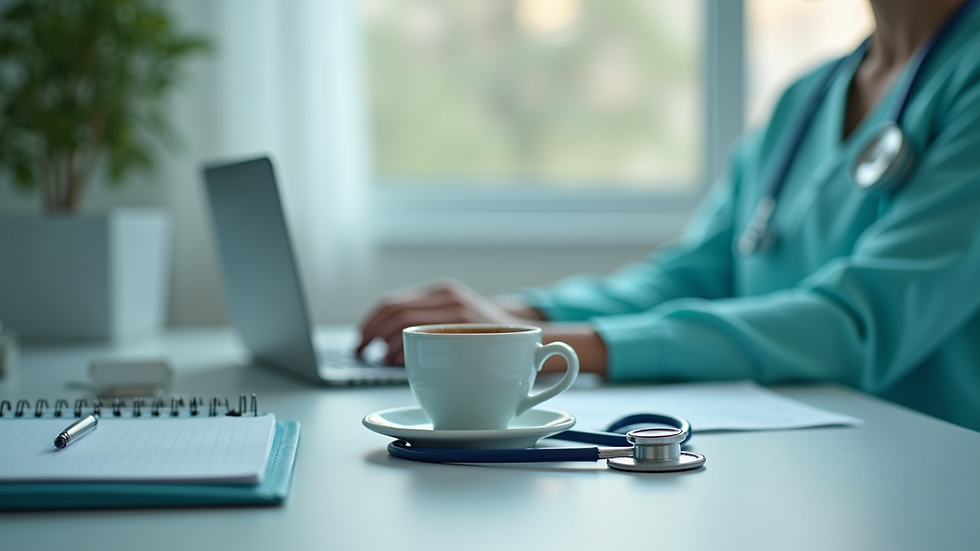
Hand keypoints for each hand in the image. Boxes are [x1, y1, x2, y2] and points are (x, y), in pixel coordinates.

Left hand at [356, 280, 522, 364]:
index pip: (390, 303)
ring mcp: (457, 308)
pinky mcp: (467, 324)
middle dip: (369, 333)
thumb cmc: (488, 342)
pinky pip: (421, 338)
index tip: (360, 341)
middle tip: (361, 351)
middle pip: (390, 310)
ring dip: (383, 345)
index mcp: (440, 291)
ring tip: (382, 359)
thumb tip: (380, 344)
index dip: (368, 323)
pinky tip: (399, 362)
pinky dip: (403, 353)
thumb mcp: (457, 322)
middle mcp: (446, 294)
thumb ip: (430, 324)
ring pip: (401, 323)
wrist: (534, 342)